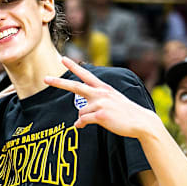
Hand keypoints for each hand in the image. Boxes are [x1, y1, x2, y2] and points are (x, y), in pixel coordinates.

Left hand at [44, 58, 158, 138]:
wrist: (141, 123)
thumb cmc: (126, 113)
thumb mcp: (112, 101)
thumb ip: (96, 103)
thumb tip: (79, 119)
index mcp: (103, 88)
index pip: (86, 74)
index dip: (74, 67)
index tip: (63, 58)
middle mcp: (100, 93)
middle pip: (75, 87)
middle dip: (58, 83)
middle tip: (45, 79)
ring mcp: (100, 103)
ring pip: (80, 112)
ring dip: (84, 118)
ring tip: (99, 120)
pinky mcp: (100, 115)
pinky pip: (82, 121)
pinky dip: (81, 125)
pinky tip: (85, 126)